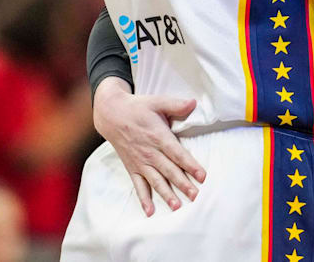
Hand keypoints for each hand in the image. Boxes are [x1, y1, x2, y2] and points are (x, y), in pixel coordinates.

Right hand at [93, 77, 203, 216]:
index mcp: (158, 136)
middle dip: (183, 184)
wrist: (112, 115)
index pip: (177, 154)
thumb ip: (176, 104)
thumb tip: (194, 103)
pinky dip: (143, 199)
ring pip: (156, 181)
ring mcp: (140, 162)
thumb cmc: (138, 107)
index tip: (202, 176)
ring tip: (177, 206)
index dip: (190, 165)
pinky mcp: (131, 168)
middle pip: (169, 171)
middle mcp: (150, 152)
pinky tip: (150, 211)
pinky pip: (138, 185)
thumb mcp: (157, 101)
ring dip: (167, 194)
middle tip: (195, 196)